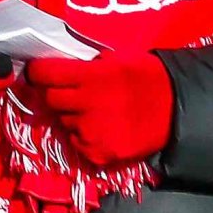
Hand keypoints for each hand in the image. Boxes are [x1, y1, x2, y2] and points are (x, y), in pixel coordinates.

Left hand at [19, 49, 176, 169]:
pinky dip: (83, 136)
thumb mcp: (116, 59)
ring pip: (64, 121)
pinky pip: (77, 142)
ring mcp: (91, 132)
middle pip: (50, 99)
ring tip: (94, 111)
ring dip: (72, 115)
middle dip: (55, 94)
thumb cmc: (146, 78)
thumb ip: (87, 65)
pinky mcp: (98, 154)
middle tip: (71, 93)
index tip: (37, 73)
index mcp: (91, 77)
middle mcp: (87, 105)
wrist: (175, 112)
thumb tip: (60, 67)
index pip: (45, 74)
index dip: (38, 72)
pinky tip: (102, 128)